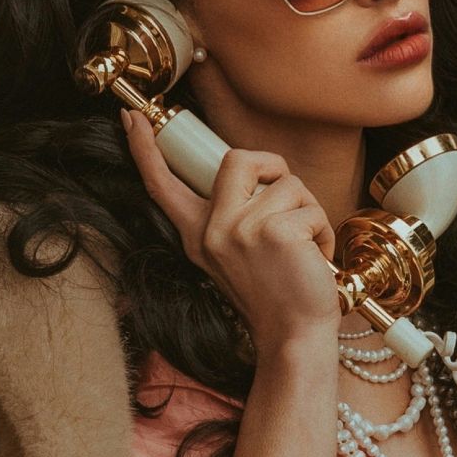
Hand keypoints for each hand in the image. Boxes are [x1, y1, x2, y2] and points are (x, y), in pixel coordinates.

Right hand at [121, 110, 342, 355]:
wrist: (294, 337)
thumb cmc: (277, 293)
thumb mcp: (237, 255)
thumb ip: (234, 217)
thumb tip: (253, 177)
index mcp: (198, 235)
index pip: (163, 185)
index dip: (146, 149)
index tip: (133, 119)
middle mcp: (211, 231)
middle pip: (237, 158)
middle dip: (273, 167)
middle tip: (287, 200)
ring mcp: (239, 230)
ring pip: (287, 182)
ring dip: (309, 210)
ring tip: (304, 246)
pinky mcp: (273, 232)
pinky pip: (311, 207)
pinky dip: (323, 230)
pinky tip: (315, 258)